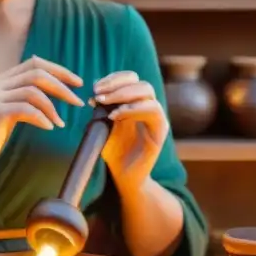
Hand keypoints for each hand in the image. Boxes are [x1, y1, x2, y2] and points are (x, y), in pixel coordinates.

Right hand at [0, 56, 84, 172]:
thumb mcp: (11, 111)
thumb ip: (24, 97)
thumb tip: (52, 88)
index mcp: (1, 80)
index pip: (34, 63)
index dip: (58, 69)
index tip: (77, 82)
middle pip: (37, 73)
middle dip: (61, 86)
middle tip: (77, 101)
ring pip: (33, 90)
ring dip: (53, 106)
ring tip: (61, 122)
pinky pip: (26, 109)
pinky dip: (42, 117)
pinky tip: (49, 127)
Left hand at [95, 71, 168, 190]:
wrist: (125, 176)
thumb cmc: (114, 151)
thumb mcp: (104, 125)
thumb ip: (103, 109)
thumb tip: (95, 92)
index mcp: (137, 103)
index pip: (131, 79)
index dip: (114, 79)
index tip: (95, 87)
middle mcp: (149, 107)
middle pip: (140, 82)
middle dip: (116, 85)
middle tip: (97, 94)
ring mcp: (157, 118)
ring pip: (147, 92)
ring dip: (122, 94)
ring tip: (103, 103)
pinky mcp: (160, 130)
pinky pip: (153, 110)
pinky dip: (132, 109)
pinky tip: (114, 115)